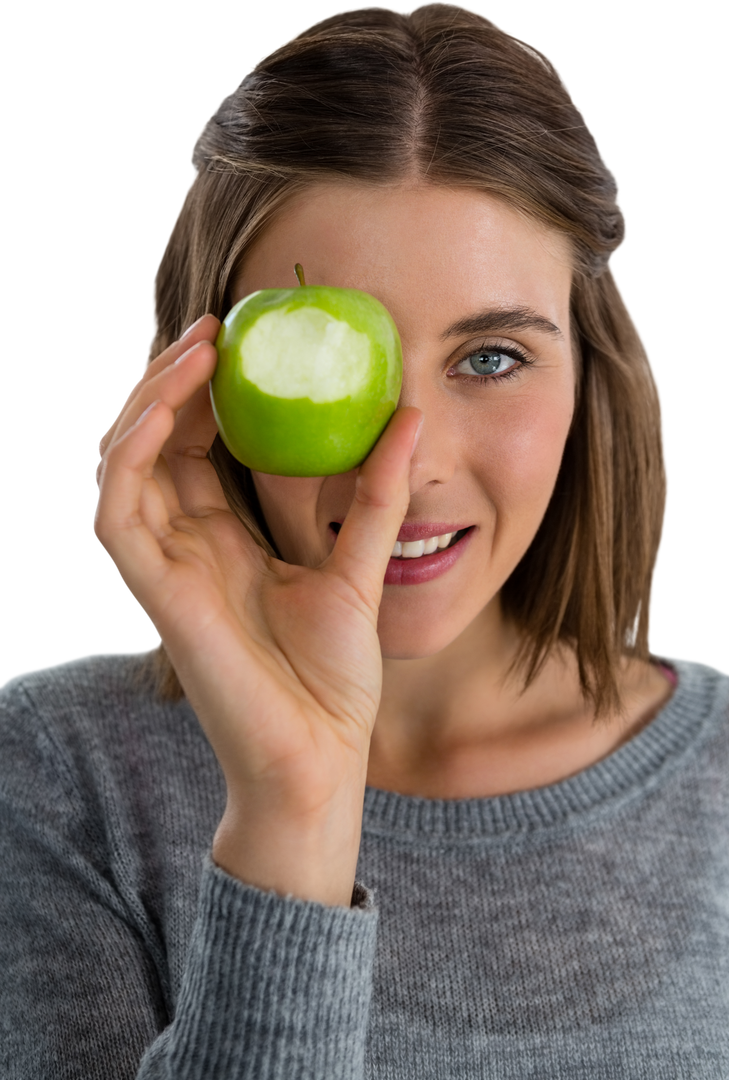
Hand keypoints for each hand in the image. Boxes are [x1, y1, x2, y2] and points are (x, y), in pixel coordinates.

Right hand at [92, 315, 421, 903]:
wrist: (319, 756)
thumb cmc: (330, 679)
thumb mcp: (358, 566)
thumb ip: (373, 494)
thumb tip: (410, 418)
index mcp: (221, 541)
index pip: (194, 447)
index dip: (204, 391)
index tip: (238, 339)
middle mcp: (184, 546)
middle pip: (152, 444)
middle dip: (171, 380)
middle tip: (213, 329)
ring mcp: (164, 568)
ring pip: (121, 464)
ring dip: (146, 402)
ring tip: (193, 352)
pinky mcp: (155, 592)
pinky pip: (116, 510)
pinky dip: (131, 454)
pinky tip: (167, 409)